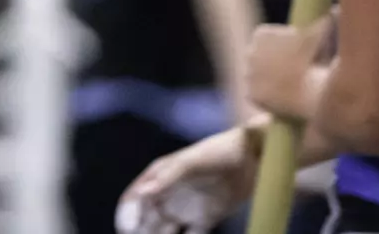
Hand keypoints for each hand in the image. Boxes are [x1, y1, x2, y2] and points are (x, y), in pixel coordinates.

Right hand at [116, 125, 258, 233]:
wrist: (252, 157)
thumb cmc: (218, 152)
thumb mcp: (191, 163)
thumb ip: (167, 178)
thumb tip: (142, 193)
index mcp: (158, 176)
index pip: (134, 199)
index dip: (126, 215)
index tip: (127, 230)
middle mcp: (167, 194)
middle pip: (146, 219)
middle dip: (140, 231)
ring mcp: (185, 208)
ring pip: (163, 231)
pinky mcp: (204, 219)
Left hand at [245, 17, 330, 119]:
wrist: (311, 90)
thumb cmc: (318, 59)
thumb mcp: (323, 35)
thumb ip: (328, 20)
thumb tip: (337, 9)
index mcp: (261, 34)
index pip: (269, 39)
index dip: (283, 47)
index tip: (298, 55)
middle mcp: (249, 52)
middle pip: (261, 57)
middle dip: (274, 63)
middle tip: (294, 72)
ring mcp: (248, 74)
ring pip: (258, 76)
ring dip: (269, 80)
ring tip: (288, 86)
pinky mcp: (251, 94)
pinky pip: (258, 94)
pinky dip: (267, 97)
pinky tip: (280, 99)